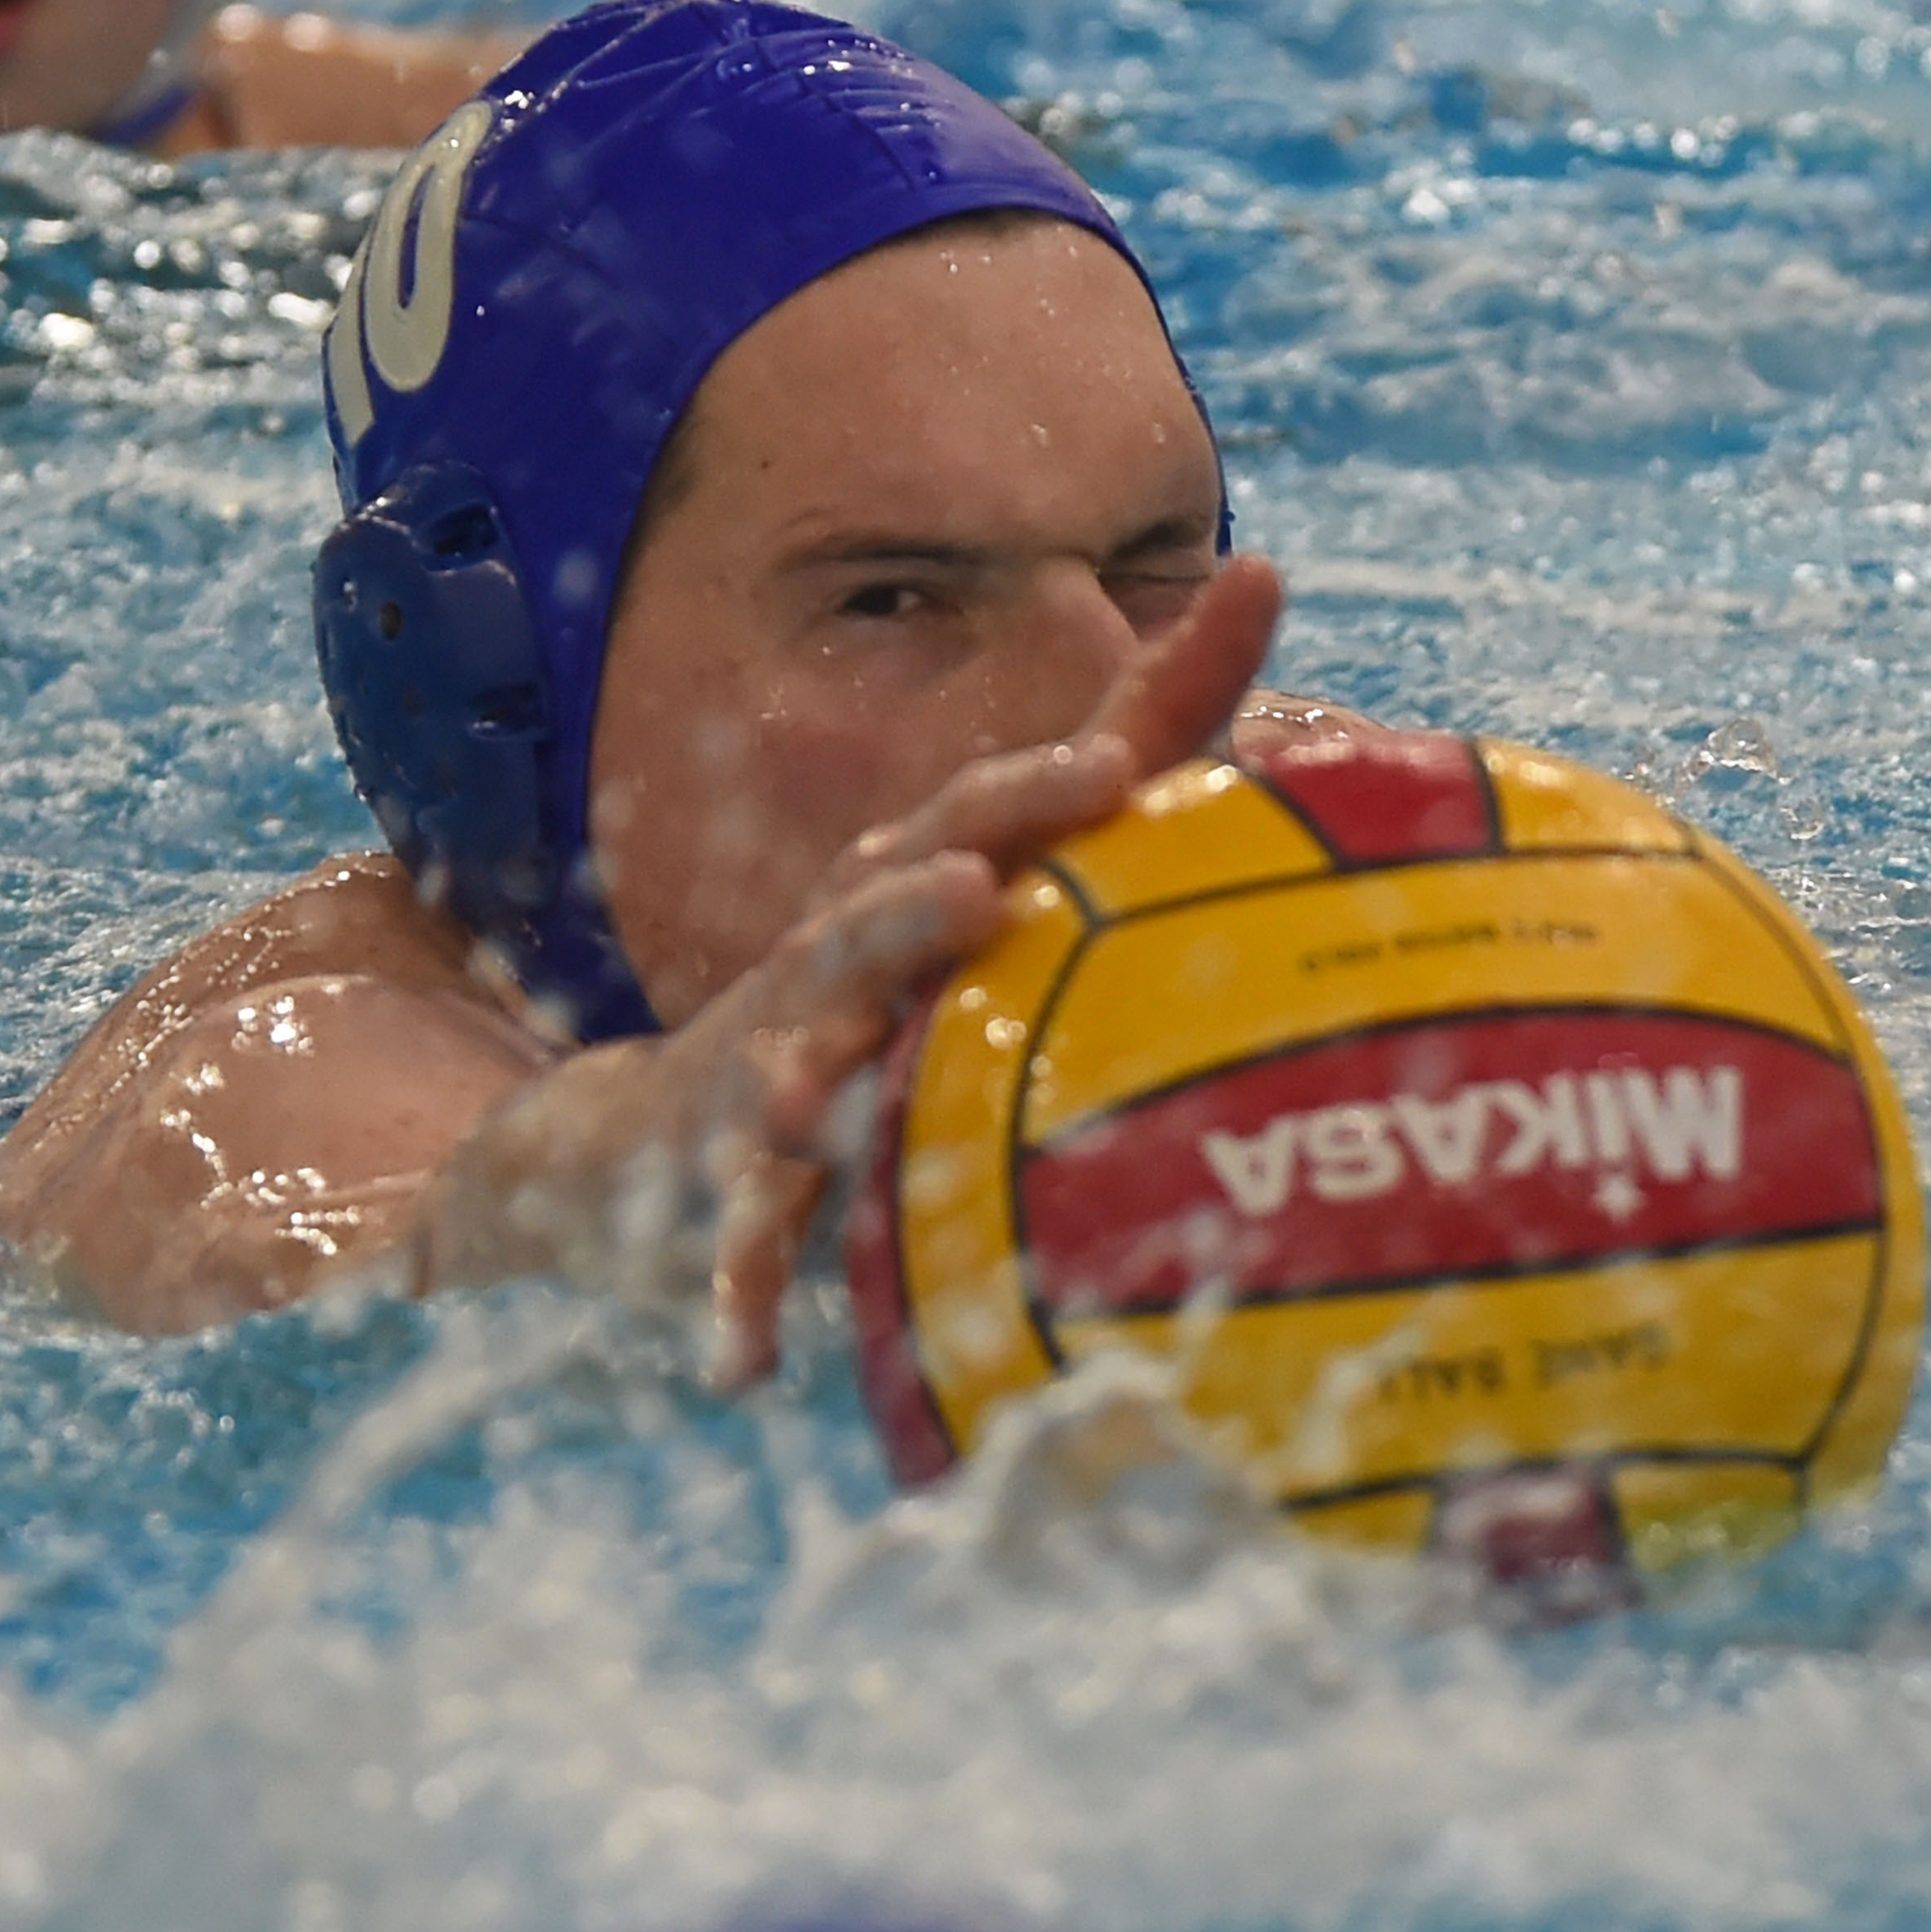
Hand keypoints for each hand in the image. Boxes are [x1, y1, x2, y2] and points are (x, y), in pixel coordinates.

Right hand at [413, 557, 1284, 1379]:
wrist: (666, 1130)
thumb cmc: (900, 971)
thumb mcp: (1023, 847)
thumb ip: (1148, 719)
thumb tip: (1264, 563)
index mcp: (906, 885)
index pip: (972, 818)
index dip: (1033, 790)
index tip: (1111, 768)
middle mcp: (827, 963)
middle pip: (865, 921)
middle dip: (903, 904)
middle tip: (968, 890)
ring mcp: (766, 1069)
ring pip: (784, 1071)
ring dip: (797, 1084)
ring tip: (809, 1103)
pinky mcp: (722, 1183)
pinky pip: (735, 1250)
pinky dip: (737, 1301)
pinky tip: (741, 1367)